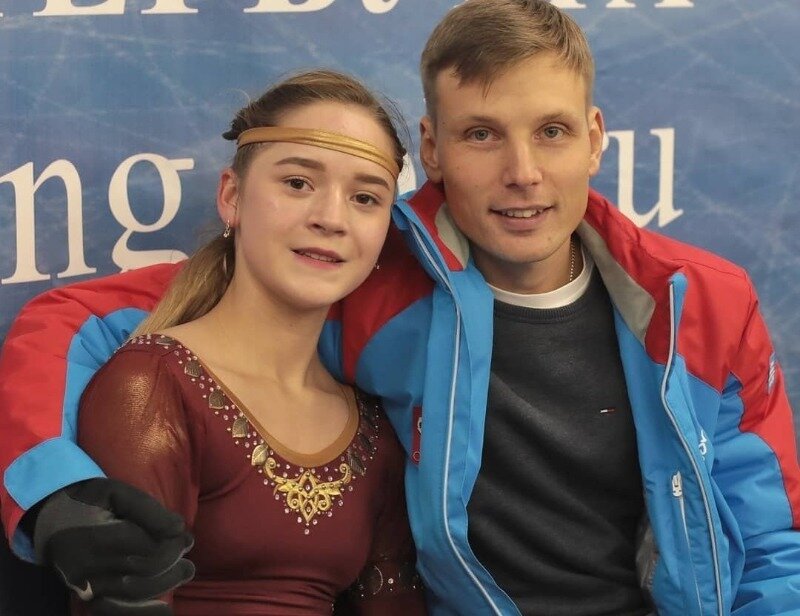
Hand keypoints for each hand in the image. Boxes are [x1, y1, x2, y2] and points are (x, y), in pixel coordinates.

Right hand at [31, 478, 194, 613]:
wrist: (50, 519)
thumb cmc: (89, 501)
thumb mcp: (118, 492)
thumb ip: (148, 509)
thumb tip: (178, 529)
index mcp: (99, 538)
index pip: (149, 549)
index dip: (174, 545)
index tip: (186, 538)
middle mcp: (90, 567)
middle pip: (145, 572)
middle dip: (173, 564)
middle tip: (187, 552)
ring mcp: (86, 586)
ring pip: (135, 593)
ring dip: (165, 583)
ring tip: (185, 572)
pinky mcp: (85, 596)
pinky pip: (116, 609)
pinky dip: (141, 609)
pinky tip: (162, 607)